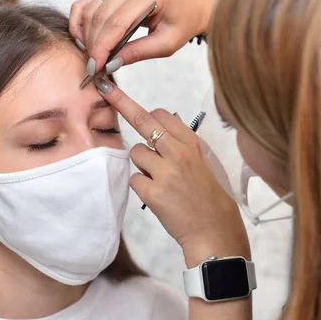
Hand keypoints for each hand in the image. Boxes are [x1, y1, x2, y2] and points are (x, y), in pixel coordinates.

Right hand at [69, 0, 214, 72]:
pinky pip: (87, 2)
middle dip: (93, 44)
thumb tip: (110, 64)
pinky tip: (83, 39)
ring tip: (92, 55)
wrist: (189, 7)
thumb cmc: (181, 23)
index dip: (102, 47)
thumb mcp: (166, 44)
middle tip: (94, 66)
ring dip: (85, 34)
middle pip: (100, 16)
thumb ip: (138, 53)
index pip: (116, 22)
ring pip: (90, 9)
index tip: (95, 67)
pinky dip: (81, 21)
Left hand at [93, 78, 249, 265]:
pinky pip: (134, 179)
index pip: (162, 115)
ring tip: (159, 180)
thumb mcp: (206, 163)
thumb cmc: (210, 197)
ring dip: (141, 164)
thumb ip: (183, 146)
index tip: (129, 100)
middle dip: (121, 103)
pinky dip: (141, 186)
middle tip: (105, 88)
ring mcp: (165, 173)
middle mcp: (179, 153)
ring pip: (135, 152)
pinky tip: (157, 196)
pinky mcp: (153, 193)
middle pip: (143, 120)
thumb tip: (159, 132)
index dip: (147, 113)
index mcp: (193, 144)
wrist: (215, 231)